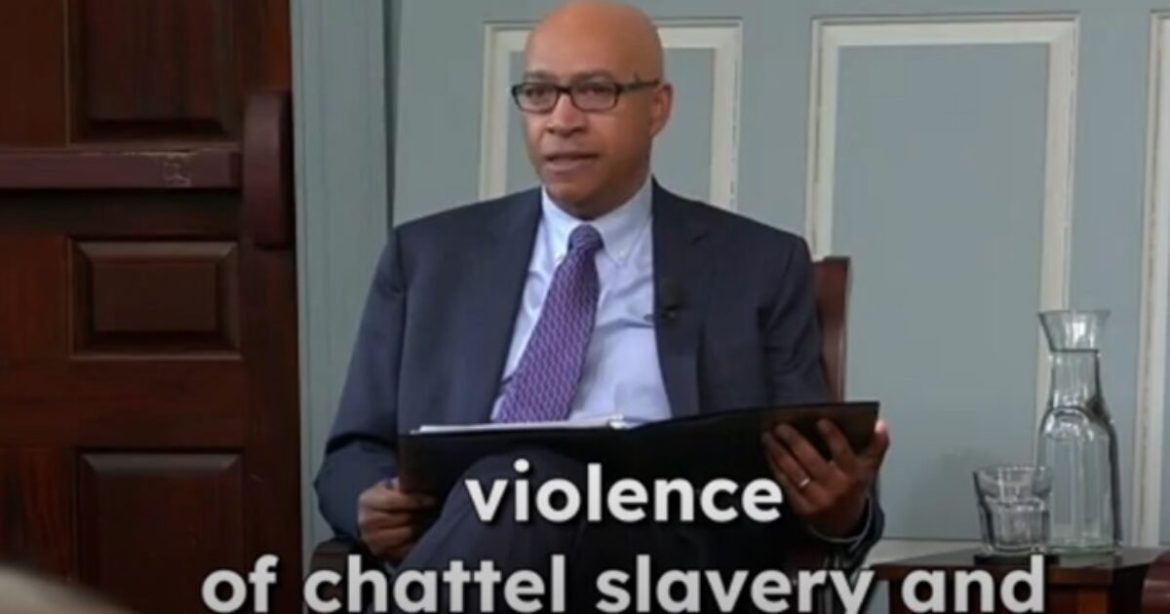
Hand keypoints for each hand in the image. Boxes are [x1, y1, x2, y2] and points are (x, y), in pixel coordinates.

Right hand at [357, 478, 435, 561]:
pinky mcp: (380, 552)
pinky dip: (417, 542)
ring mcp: (372, 539)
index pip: (394, 501)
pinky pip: (405, 549)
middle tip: (435, 510)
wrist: (371, 520)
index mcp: (367, 501)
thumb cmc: (385, 500)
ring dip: (421, 528)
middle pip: (401, 518)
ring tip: (431, 521)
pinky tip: (423, 534)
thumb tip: (423, 483)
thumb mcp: (389, 488)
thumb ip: (403, 485)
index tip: (433, 500)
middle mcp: (366, 521)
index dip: (416, 501)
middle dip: (421, 514)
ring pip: (405, 534)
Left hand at [761, 418, 889, 537]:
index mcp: (854, 476)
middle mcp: (836, 488)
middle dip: (794, 441)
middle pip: (812, 461)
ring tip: (768, 437)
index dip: (833, 437)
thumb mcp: (869, 468)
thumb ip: (877, 445)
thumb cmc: (854, 487)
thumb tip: (880, 424)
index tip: (821, 421)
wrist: (845, 524)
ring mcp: (818, 500)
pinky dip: (776, 467)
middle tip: (781, 426)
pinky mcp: (802, 508)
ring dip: (778, 452)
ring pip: (795, 472)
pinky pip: (786, 484)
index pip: (843, 453)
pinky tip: (769, 453)